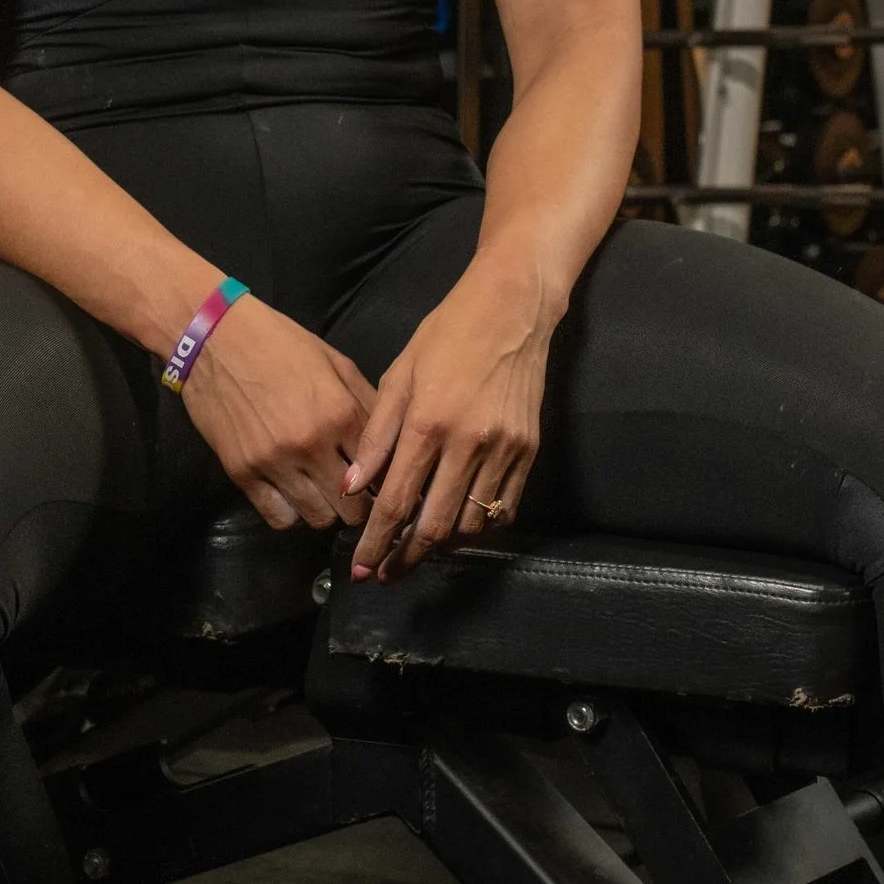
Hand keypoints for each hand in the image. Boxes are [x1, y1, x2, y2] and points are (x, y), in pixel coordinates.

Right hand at [180, 294, 375, 529]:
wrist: (214, 338)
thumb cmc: (281, 344)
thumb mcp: (336, 363)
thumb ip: (367, 405)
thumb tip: (395, 443)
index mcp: (339, 413)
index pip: (379, 471)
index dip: (385, 481)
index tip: (382, 483)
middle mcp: (310, 444)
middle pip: (353, 508)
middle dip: (360, 506)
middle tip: (356, 496)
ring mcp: (274, 462)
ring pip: (318, 518)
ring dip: (327, 512)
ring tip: (324, 496)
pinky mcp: (242, 474)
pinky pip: (279, 518)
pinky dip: (292, 514)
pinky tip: (294, 497)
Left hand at [342, 258, 550, 579]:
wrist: (512, 309)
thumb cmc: (446, 335)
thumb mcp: (399, 376)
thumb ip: (377, 436)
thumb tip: (354, 488)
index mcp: (428, 424)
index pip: (396, 502)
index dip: (376, 543)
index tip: (360, 569)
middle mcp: (468, 444)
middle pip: (435, 525)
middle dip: (406, 558)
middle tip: (386, 574)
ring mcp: (504, 450)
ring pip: (471, 523)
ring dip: (441, 543)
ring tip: (418, 545)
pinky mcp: (529, 450)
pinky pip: (505, 507)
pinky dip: (480, 524)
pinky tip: (459, 522)